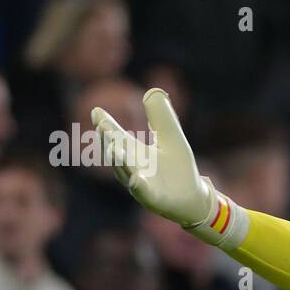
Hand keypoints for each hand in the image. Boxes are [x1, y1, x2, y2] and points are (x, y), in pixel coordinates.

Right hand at [93, 88, 209, 225]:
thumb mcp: (171, 136)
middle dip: (108, 140)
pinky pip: (143, 192)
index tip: (97, 111)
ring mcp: (139, 184)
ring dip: (120, 161)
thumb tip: (152, 91)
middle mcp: (130, 167)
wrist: (192, 197)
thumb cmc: (177, 167)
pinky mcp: (152, 198)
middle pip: (115, 152)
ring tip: (115, 148)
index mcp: (132, 151)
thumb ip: (161, 116)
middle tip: (102, 125)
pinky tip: (136, 179)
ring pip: (125, 172)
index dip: (106, 124)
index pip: (115, 135)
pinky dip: (138, 186)